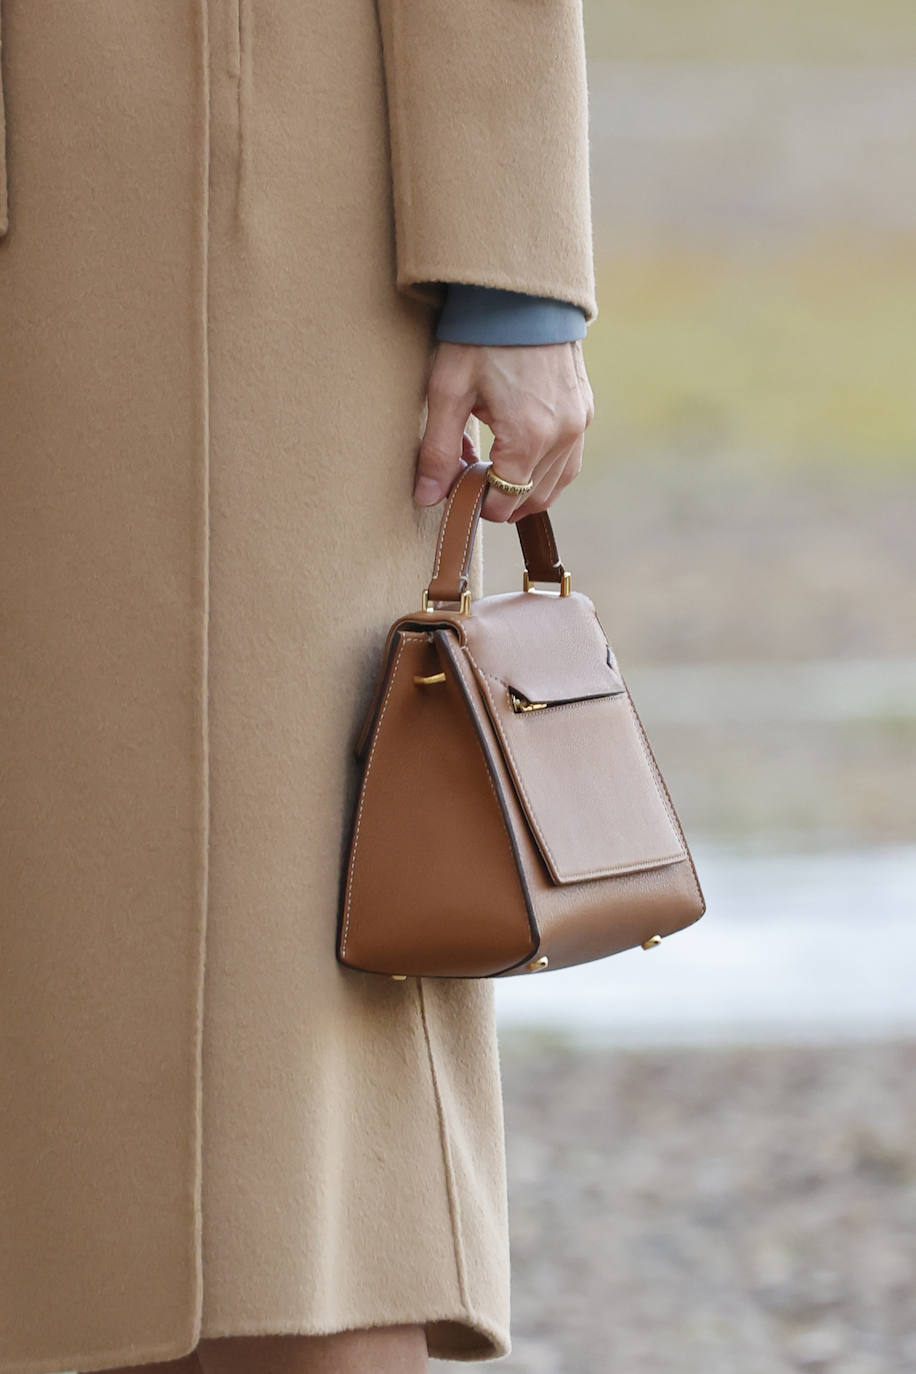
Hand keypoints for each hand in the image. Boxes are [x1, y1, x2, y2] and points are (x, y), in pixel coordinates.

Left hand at [414, 340, 594, 520]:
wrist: (523, 290)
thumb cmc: (481, 336)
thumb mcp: (448, 391)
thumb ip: (439, 450)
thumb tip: (428, 496)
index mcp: (529, 436)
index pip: (503, 500)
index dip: (475, 501)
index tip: (454, 483)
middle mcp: (563, 436)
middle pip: (531, 499)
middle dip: (497, 496)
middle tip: (467, 471)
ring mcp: (579, 424)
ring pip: (554, 486)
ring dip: (522, 488)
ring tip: (489, 463)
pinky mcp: (584, 411)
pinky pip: (569, 462)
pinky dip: (543, 470)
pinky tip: (516, 452)